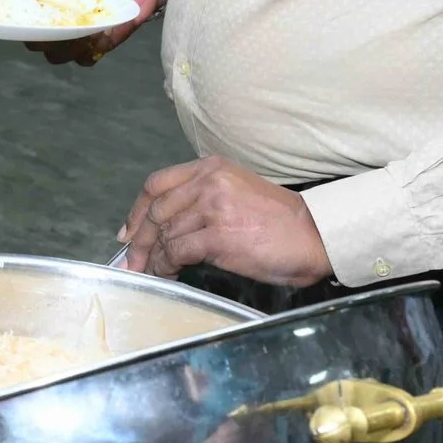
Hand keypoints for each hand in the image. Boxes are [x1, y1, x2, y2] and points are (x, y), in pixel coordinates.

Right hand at [26, 0, 169, 65]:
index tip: (32, 22)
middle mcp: (61, 18)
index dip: (23, 26)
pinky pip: (86, 59)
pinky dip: (90, 53)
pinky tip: (101, 37)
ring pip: (60, 55)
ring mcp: (80, 33)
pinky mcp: (100, 44)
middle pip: (40, 43)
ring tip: (86, 31)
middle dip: (47, 41)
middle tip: (65, 27)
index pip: (27, 18)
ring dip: (68, 49)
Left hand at [118, 156, 331, 286]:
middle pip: (156, 211)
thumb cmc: (279, 221)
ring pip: (164, 234)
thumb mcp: (237, 193)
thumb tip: (166, 226)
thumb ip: (202, 200)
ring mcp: (213, 207)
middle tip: (133, 262)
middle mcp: (208, 182)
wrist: (314, 236)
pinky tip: (169, 274)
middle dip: (139, 241)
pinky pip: (177, 252)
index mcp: (211, 168)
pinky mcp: (218, 236)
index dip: (137, 210)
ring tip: (154, 272)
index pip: (157, 184)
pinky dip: (167, 266)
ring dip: (154, 258)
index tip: (128, 231)